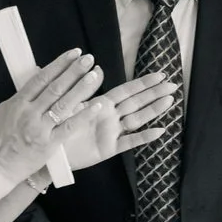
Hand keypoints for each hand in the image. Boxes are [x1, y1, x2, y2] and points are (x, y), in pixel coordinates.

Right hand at [0, 48, 101, 175]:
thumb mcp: (4, 112)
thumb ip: (21, 97)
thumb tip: (36, 78)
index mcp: (17, 103)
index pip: (41, 78)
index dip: (58, 64)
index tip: (73, 53)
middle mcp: (29, 113)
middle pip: (55, 87)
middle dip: (73, 71)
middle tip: (88, 58)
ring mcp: (40, 128)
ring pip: (64, 104)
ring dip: (81, 88)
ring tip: (96, 74)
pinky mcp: (50, 144)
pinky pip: (70, 127)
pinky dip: (83, 115)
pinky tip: (97, 105)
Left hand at [58, 72, 177, 171]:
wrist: (48, 152)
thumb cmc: (56, 127)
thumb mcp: (70, 104)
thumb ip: (85, 89)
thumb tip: (97, 69)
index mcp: (100, 104)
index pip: (127, 90)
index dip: (143, 83)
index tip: (160, 74)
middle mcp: (110, 117)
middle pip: (137, 102)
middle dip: (154, 93)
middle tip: (173, 85)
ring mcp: (112, 132)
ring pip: (137, 119)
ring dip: (153, 110)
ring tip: (170, 100)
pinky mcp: (109, 149)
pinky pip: (129, 142)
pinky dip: (144, 137)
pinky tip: (160, 130)